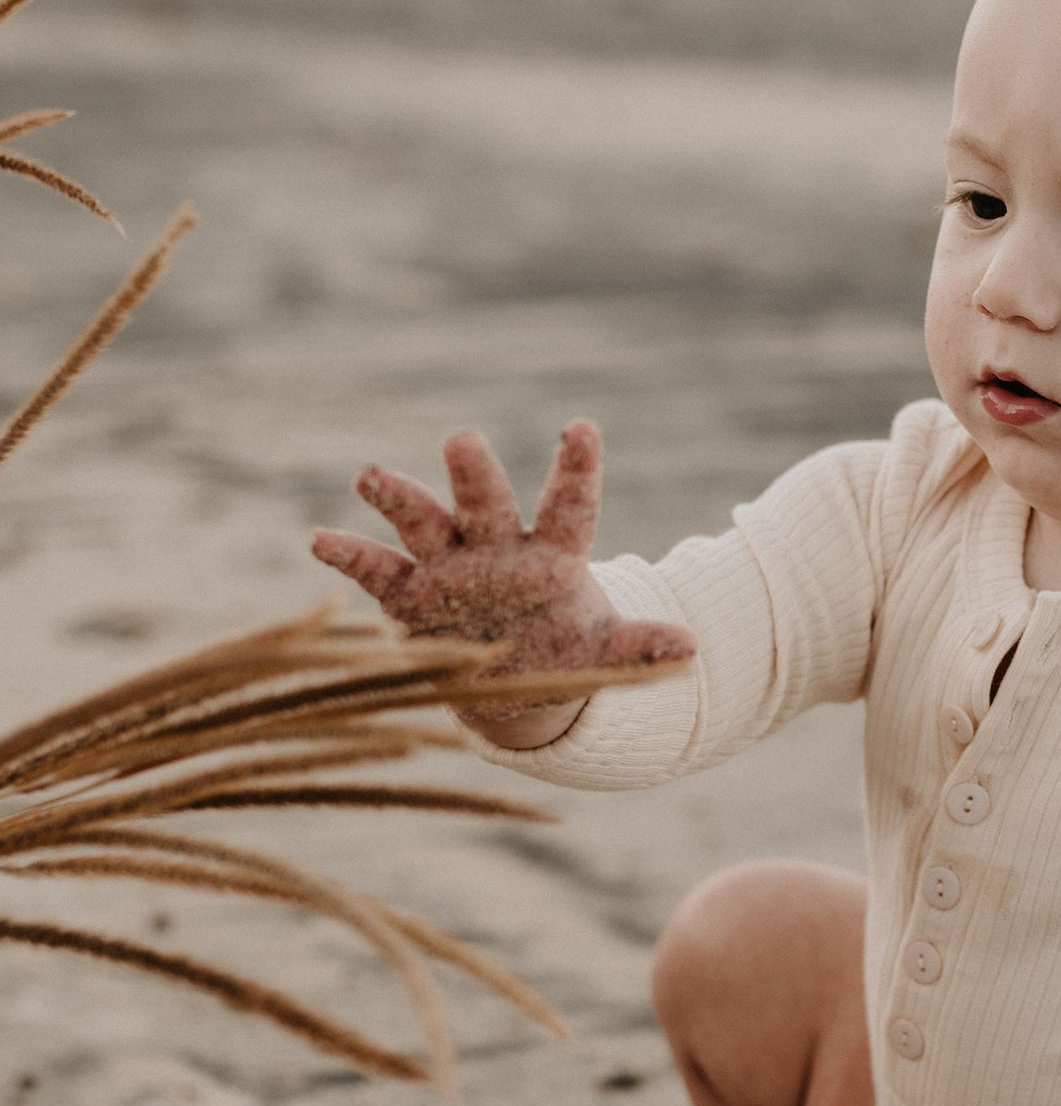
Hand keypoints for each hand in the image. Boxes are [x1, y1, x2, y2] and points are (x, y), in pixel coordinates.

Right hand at [311, 420, 692, 744]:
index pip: (569, 505)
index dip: (575, 470)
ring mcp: (449, 566)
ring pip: (424, 522)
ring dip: (399, 499)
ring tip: (370, 474)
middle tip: (462, 439)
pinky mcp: (410, 595)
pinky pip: (378, 571)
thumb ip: (641, 650)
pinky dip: (350, 556)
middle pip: (485, 502)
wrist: (512, 677)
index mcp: (552, 555)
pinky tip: (320, 540)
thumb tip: (694, 648)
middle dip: (474, 474)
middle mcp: (496, 547)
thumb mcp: (603, 655)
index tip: (582, 427)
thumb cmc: (563, 648)